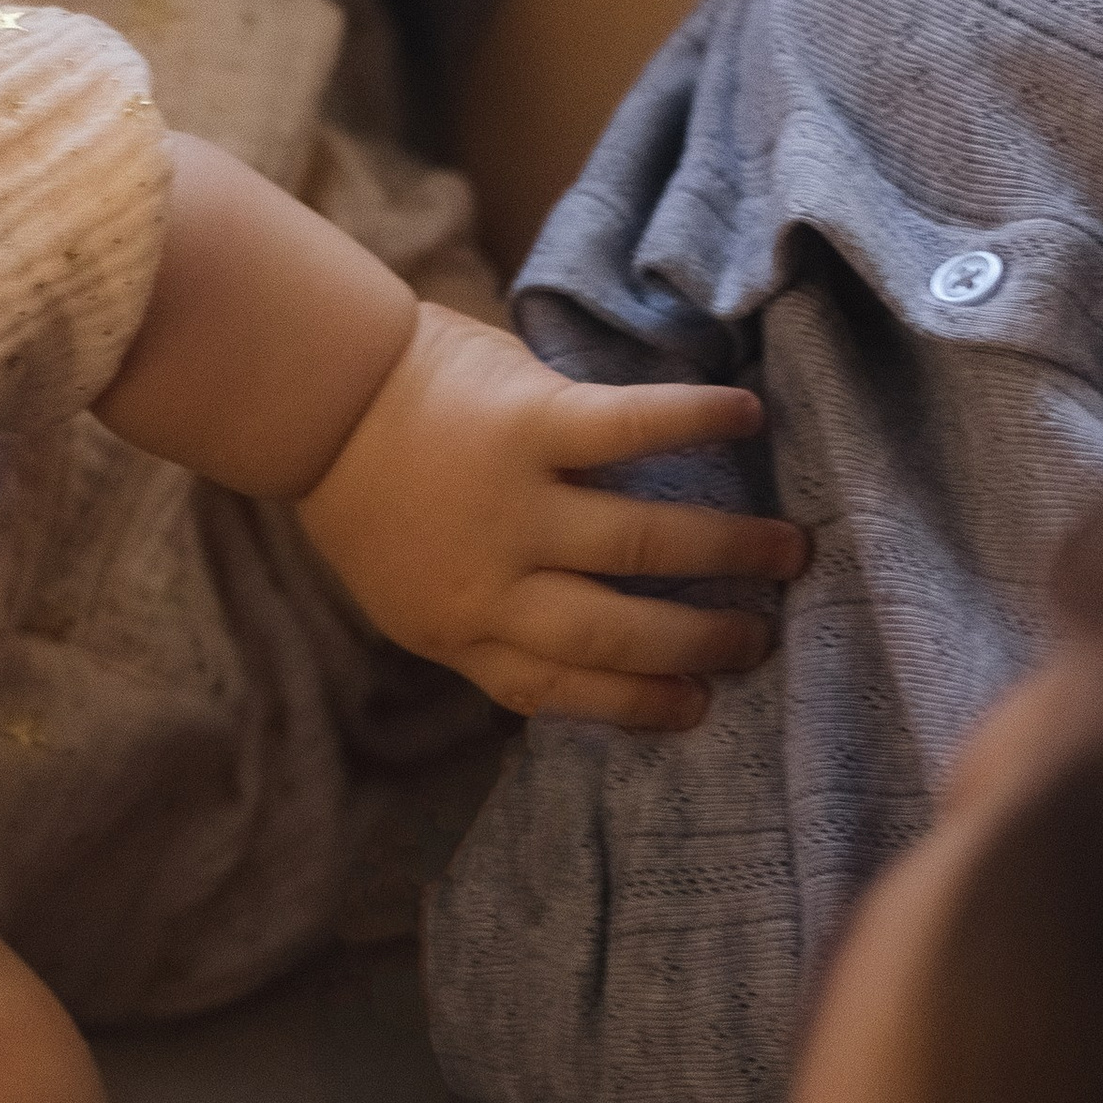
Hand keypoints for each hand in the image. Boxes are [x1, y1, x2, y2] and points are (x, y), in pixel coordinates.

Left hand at [298, 303, 805, 729]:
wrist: (314, 394)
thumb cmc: (371, 490)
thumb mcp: (408, 586)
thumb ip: (483, 615)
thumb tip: (572, 644)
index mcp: (457, 628)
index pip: (554, 689)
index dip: (633, 707)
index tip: (698, 708)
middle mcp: (490, 581)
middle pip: (616, 632)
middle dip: (700, 642)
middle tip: (762, 638)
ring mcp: (512, 502)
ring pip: (643, 541)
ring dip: (727, 546)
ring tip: (788, 549)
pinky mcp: (528, 422)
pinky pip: (630, 428)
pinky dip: (694, 421)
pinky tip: (748, 417)